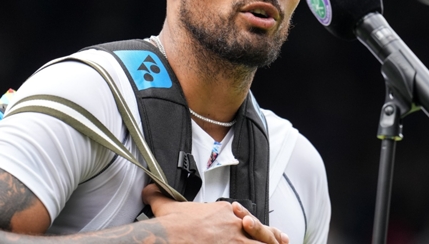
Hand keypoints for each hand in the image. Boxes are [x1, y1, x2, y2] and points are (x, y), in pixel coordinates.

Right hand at [142, 184, 288, 243]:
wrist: (168, 238)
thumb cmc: (171, 228)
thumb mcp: (166, 207)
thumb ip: (159, 196)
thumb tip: (149, 190)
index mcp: (223, 212)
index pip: (243, 216)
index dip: (249, 223)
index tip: (248, 226)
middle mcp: (234, 225)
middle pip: (259, 229)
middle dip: (269, 235)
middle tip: (280, 239)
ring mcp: (237, 241)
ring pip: (263, 242)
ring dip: (270, 242)